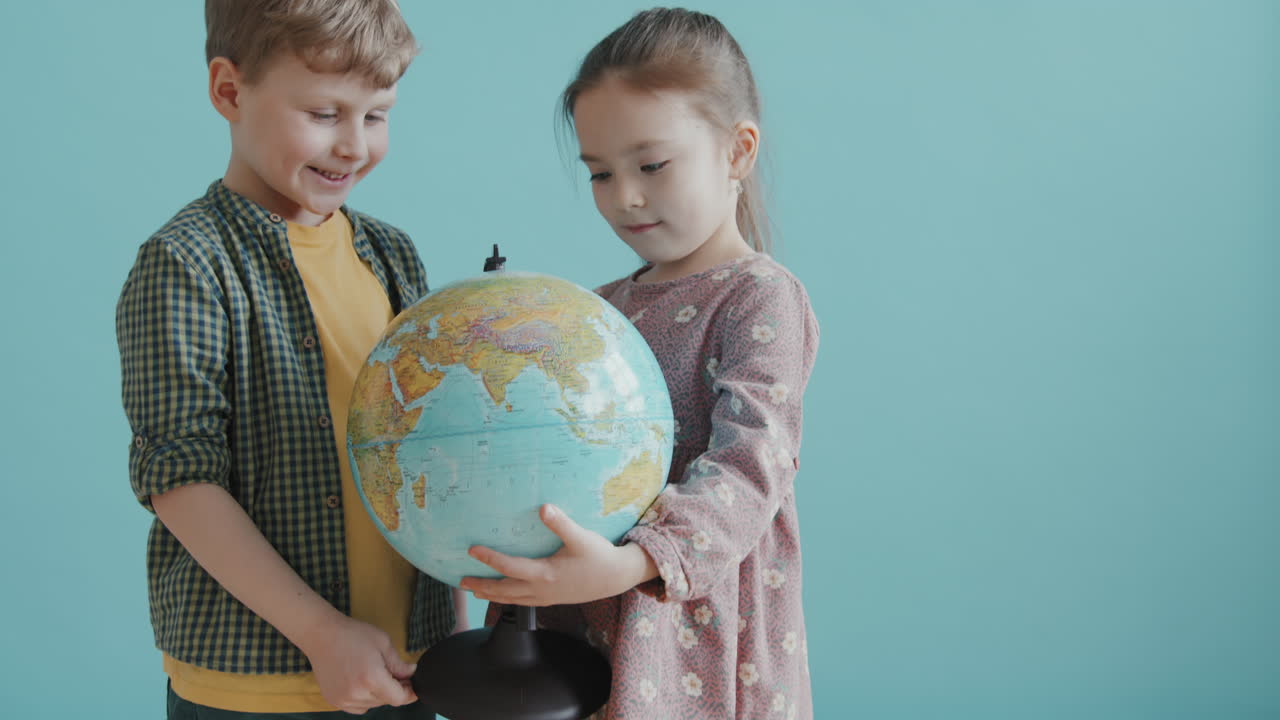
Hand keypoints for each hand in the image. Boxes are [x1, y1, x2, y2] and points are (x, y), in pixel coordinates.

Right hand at [299, 613, 417, 714]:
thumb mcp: (383, 643)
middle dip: (394, 689)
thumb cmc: (352, 635)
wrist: (322, 635)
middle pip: (386, 701)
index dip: (409, 693)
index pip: (398, 698)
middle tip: (395, 673)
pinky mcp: (334, 700)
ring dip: (379, 694)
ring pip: (372, 705)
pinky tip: (362, 681)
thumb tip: (411, 674)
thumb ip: (399, 664)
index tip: (414, 686)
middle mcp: (357, 693)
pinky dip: (364, 698)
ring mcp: (343, 699)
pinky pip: (358, 706)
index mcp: (372, 678)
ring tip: (375, 673)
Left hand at [460, 504, 656, 605]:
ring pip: (512, 599)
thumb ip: (561, 523)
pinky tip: (504, 594)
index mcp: (545, 574)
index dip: (489, 559)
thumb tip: (544, 507)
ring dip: (492, 595)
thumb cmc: (599, 556)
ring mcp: (546, 597)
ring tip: (475, 590)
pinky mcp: (552, 599)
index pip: (510, 567)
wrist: (616, 578)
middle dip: (482, 585)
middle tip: (460, 580)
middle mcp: (542, 589)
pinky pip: (523, 602)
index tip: (472, 550)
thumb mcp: (581, 537)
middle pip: (504, 590)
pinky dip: (508, 599)